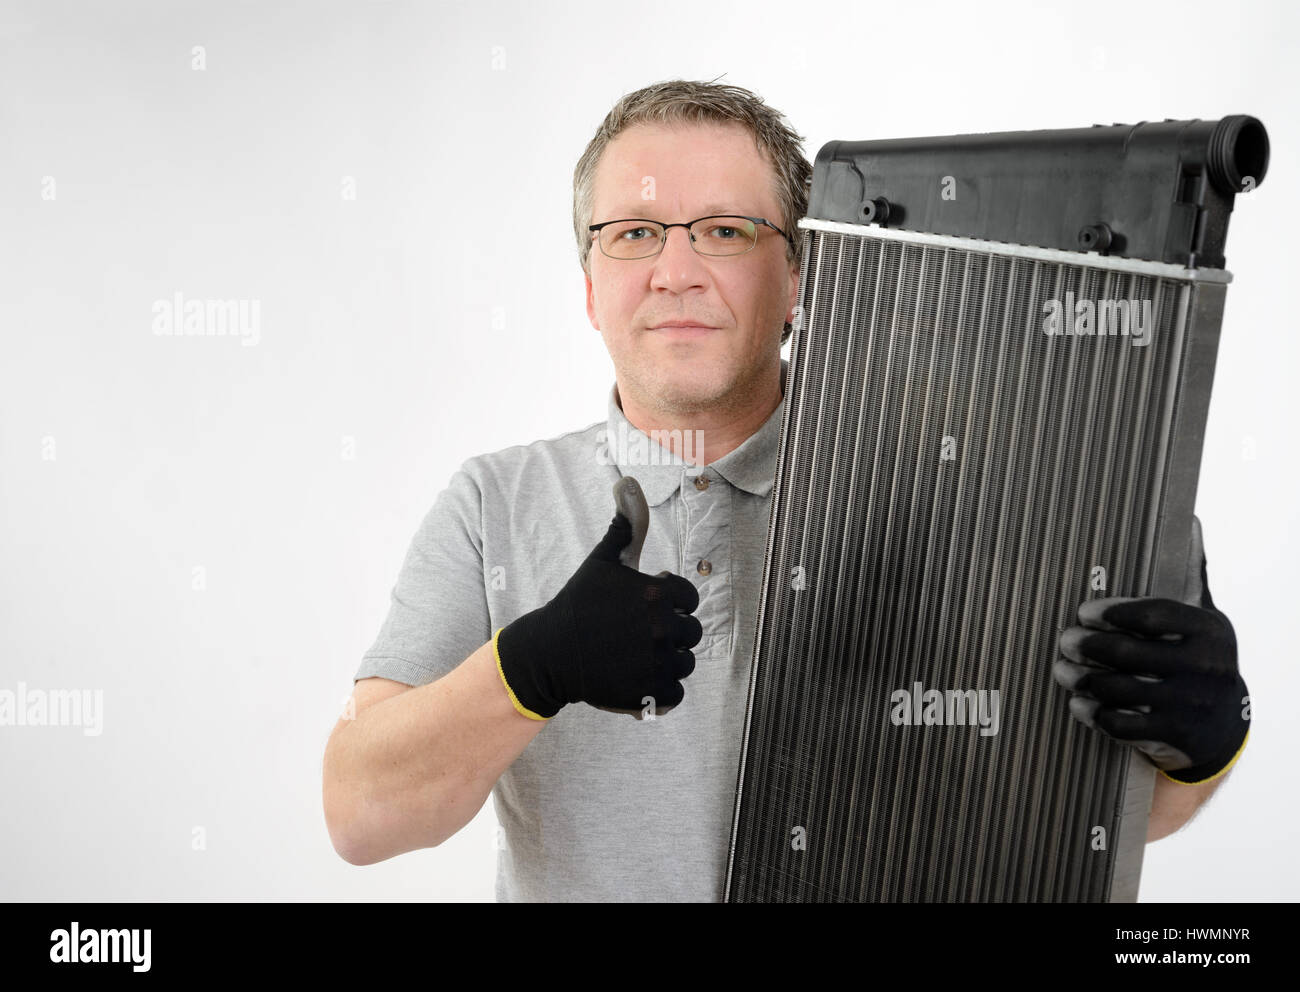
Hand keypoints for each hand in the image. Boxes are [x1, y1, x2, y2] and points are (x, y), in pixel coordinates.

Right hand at [493, 476, 702, 719]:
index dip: (668, 601)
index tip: (640, 607)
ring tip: (634, 655)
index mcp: (659, 594)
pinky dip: (661, 690)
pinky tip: (637, 678)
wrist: (548, 654)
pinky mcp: (651, 694)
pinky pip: (676, 693)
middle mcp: (664, 629)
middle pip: (691, 632)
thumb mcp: (602, 561)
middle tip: (635, 633)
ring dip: (666, 660)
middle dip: (669, 631)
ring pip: (685, 662)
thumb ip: (626, 524)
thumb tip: (629, 481)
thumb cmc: (578, 604)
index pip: (689, 598)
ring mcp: (659, 664)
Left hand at [1053, 518, 1249, 782]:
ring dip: (1081, 680)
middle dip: (1087, 646)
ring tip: (1062, 670)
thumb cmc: (1196, 658)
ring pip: (1120, 690)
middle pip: (1129, 654)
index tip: (1084, 611)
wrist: (1221, 727)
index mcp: (1209, 630)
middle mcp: (1205, 668)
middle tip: (1064, 640)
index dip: (1112, 612)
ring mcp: (1190, 705)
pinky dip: (1094, 713)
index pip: (1153, 615)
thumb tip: (1186, 521)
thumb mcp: (1201, 619)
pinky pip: (1123, 725)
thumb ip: (1188, 576)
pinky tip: (1079, 704)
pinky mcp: (1176, 737)